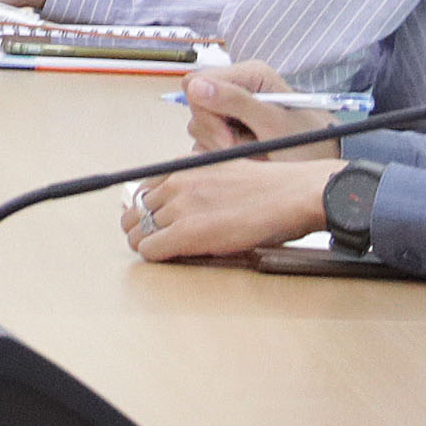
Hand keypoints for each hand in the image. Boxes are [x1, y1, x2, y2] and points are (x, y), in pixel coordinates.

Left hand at [125, 159, 336, 261]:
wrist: (290, 194)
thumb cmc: (268, 187)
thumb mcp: (224, 168)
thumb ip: (198, 178)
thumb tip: (183, 193)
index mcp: (183, 167)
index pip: (143, 190)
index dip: (146, 210)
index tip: (153, 221)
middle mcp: (175, 183)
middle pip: (135, 211)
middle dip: (141, 227)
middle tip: (151, 240)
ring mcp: (179, 207)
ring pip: (138, 231)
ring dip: (146, 243)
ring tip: (159, 251)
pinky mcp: (187, 232)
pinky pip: (149, 249)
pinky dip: (153, 256)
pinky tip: (166, 258)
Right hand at [182, 63, 323, 155]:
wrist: (322, 161)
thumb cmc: (307, 140)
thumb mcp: (273, 123)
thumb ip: (236, 102)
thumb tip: (196, 86)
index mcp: (248, 74)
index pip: (196, 81)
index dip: (205, 110)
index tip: (227, 137)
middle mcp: (236, 86)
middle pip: (195, 104)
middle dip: (214, 131)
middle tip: (242, 147)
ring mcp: (230, 107)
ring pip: (198, 124)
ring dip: (219, 144)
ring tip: (251, 151)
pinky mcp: (227, 126)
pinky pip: (204, 138)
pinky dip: (220, 152)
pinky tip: (245, 154)